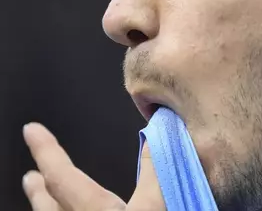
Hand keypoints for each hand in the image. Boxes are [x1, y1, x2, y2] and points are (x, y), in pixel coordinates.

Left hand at [22, 123, 165, 210]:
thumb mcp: (159, 203)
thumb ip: (156, 169)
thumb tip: (158, 133)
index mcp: (95, 209)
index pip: (62, 177)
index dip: (47, 151)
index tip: (32, 130)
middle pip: (52, 205)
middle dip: (41, 189)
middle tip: (31, 176)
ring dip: (50, 206)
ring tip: (44, 197)